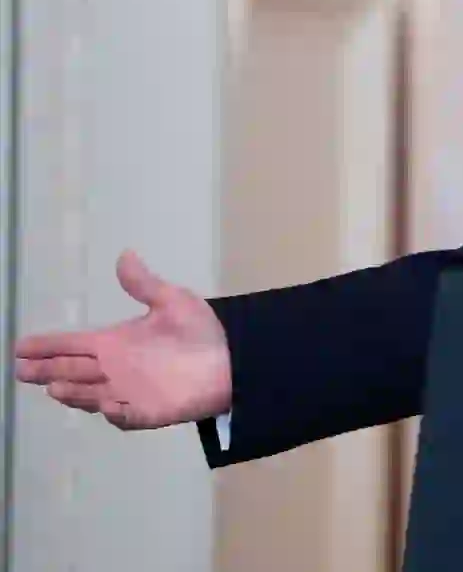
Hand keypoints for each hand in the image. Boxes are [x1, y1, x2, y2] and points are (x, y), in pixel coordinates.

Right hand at [13, 250, 231, 428]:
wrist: (233, 358)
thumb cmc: (201, 331)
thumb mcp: (173, 301)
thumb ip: (145, 284)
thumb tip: (125, 255)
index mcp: (116, 342)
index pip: (73, 344)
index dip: (48, 346)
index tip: (20, 347)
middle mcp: (116, 368)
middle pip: (72, 371)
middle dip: (47, 371)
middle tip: (22, 371)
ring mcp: (130, 392)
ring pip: (91, 395)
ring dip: (74, 393)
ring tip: (54, 387)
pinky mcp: (149, 411)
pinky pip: (127, 416)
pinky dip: (116, 412)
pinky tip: (106, 405)